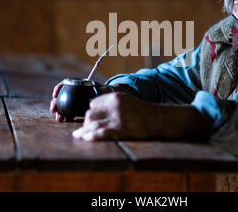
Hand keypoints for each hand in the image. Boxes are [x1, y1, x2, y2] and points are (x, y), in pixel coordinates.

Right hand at [50, 80, 115, 121]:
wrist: (106, 99)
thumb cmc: (105, 92)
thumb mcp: (104, 89)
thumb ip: (102, 90)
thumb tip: (100, 92)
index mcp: (79, 84)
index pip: (66, 83)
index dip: (59, 87)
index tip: (55, 94)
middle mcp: (74, 91)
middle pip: (62, 95)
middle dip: (55, 103)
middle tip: (53, 110)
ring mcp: (74, 100)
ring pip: (63, 105)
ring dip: (59, 111)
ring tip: (59, 118)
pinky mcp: (75, 109)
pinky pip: (68, 112)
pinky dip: (65, 116)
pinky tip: (64, 120)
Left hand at [72, 93, 209, 140]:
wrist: (157, 119)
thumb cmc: (141, 111)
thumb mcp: (125, 100)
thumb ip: (110, 103)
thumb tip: (92, 108)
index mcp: (115, 98)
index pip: (93, 104)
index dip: (90, 112)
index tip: (89, 118)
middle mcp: (115, 107)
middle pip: (91, 115)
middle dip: (85, 123)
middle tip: (82, 130)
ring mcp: (118, 120)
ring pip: (93, 125)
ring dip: (84, 132)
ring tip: (79, 136)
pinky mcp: (122, 131)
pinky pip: (103, 133)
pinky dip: (93, 136)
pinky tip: (87, 139)